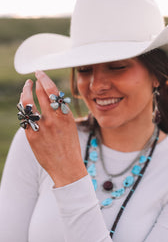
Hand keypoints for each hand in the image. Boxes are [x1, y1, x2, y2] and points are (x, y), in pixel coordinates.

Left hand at [20, 70, 86, 186]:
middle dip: (34, 83)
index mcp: (65, 115)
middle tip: (32, 79)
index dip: (44, 79)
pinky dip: (24, 110)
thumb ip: (60, 112)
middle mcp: (53, 119)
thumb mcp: (70, 125)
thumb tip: (49, 98)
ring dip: (25, 92)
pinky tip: (24, 106)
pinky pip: (24, 118)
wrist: (67, 168)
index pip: (52, 90)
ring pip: (28, 103)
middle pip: (40, 94)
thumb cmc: (70, 146)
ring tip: (26, 87)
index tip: (40, 73)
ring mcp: (41, 128)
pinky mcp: (31, 136)